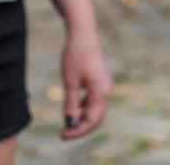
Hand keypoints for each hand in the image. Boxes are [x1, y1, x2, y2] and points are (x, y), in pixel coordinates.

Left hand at [59, 24, 111, 138]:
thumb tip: (70, 123)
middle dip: (81, 128)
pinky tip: (74, 108)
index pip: (92, 121)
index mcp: (101, 92)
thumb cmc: (75, 55)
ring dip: (83, 119)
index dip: (77, 131)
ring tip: (67, 124)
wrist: (83, 34)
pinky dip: (85, 108)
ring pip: (96, 110)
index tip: (62, 136)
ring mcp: (105, 86)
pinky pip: (95, 101)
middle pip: (96, 118)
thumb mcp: (70, 81)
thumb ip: (71, 104)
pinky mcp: (101, 81)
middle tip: (64, 134)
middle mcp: (107, 91)